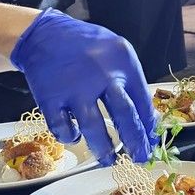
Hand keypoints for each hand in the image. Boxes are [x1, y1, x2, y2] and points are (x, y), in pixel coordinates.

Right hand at [10, 10, 156, 165]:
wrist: (44, 34)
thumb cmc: (85, 46)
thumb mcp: (116, 51)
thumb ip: (131, 81)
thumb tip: (147, 120)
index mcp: (122, 62)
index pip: (143, 101)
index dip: (148, 126)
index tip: (151, 141)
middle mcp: (101, 74)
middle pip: (125, 116)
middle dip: (135, 142)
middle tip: (140, 158)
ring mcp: (74, 87)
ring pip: (94, 128)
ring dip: (104, 149)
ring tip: (109, 160)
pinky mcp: (50, 98)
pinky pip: (63, 128)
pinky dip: (71, 137)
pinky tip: (76, 136)